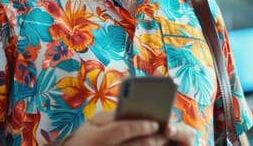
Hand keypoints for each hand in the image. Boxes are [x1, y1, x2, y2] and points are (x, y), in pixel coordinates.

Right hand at [62, 111, 195, 144]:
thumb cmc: (87, 137)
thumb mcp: (92, 123)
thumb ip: (112, 116)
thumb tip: (135, 111)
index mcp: (96, 138)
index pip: (123, 130)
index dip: (141, 126)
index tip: (155, 123)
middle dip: (153, 139)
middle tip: (165, 133)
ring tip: (161, 141)